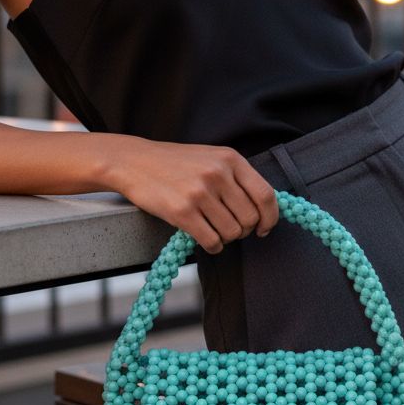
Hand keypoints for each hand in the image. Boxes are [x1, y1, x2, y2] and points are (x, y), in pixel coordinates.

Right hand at [102, 136, 279, 253]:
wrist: (133, 162)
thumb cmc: (174, 163)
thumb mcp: (211, 158)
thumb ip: (236, 177)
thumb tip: (263, 208)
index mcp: (230, 159)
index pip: (265, 195)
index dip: (270, 217)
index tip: (264, 228)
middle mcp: (218, 174)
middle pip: (250, 218)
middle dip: (244, 230)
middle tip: (230, 229)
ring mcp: (200, 193)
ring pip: (232, 232)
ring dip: (226, 238)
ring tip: (213, 230)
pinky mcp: (182, 212)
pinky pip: (212, 241)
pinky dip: (213, 246)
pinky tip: (205, 239)